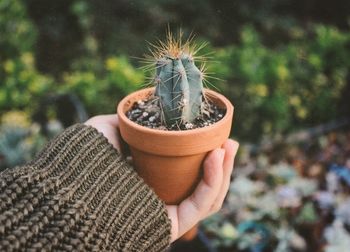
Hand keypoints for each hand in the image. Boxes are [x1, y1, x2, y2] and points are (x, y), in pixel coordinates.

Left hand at [85, 115, 238, 242]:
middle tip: (229, 140)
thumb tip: (143, 114)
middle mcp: (159, 198)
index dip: (202, 154)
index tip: (214, 134)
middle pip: (201, 184)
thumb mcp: (108, 130)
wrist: (72, 186)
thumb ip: (127, 121)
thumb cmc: (86, 160)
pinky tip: (217, 155)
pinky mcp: (171, 225)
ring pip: (208, 197)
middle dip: (220, 163)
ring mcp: (167, 213)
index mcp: (148, 180)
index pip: (184, 171)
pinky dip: (213, 181)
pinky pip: (200, 205)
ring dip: (224, 171)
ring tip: (229, 145)